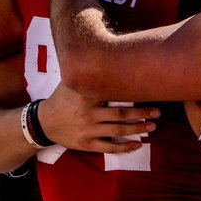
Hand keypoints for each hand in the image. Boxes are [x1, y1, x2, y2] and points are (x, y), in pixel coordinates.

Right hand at [36, 84, 157, 153]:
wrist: (43, 122)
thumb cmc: (62, 99)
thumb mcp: (71, 83)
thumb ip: (87, 72)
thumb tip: (107, 53)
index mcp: (86, 96)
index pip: (114, 93)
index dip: (132, 94)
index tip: (149, 91)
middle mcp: (88, 114)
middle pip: (121, 114)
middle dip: (142, 114)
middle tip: (157, 112)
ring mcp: (87, 130)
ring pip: (118, 131)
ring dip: (138, 129)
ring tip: (152, 126)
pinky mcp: (86, 144)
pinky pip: (109, 147)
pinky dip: (124, 147)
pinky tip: (137, 144)